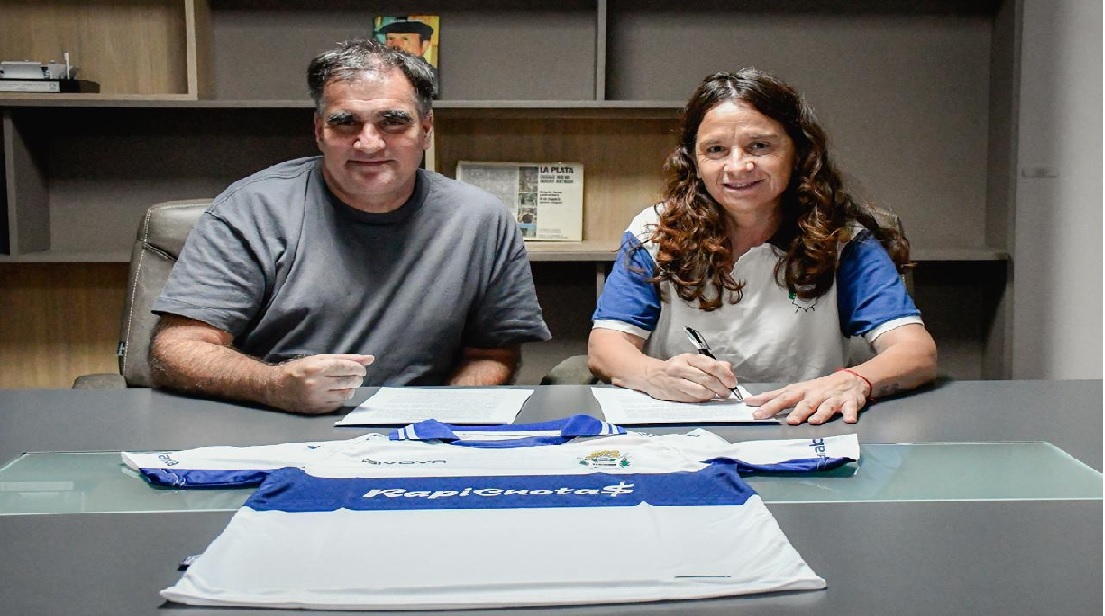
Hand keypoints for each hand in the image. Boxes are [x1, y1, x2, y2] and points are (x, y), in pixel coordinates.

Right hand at [268, 354, 373, 413]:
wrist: (275, 387)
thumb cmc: (298, 370)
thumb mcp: (319, 359)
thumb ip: (345, 358)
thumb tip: (369, 358)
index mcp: (317, 368)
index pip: (346, 367)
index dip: (358, 368)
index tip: (361, 369)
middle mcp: (317, 384)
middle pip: (349, 381)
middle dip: (357, 378)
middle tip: (355, 376)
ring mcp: (317, 398)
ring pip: (346, 394)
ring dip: (351, 388)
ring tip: (346, 383)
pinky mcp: (317, 409)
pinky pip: (338, 404)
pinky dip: (342, 397)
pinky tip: (336, 392)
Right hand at [640, 353, 737, 401]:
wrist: (651, 375)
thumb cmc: (675, 368)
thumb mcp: (692, 361)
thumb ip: (712, 364)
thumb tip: (729, 371)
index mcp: (689, 357)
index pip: (712, 366)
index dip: (726, 375)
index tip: (732, 382)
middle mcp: (682, 368)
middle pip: (708, 379)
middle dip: (722, 388)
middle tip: (727, 392)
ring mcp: (677, 382)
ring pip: (702, 391)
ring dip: (713, 394)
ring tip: (717, 395)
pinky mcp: (674, 394)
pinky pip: (694, 398)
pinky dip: (703, 398)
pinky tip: (705, 396)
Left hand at [744, 370, 869, 424]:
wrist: (851, 379)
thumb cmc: (820, 387)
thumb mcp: (798, 389)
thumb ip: (778, 397)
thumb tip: (754, 402)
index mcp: (801, 391)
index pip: (783, 397)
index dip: (769, 404)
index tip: (755, 411)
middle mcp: (816, 394)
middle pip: (804, 403)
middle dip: (796, 412)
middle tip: (789, 421)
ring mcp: (833, 398)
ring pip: (826, 406)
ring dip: (820, 414)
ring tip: (813, 421)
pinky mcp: (850, 402)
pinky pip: (850, 408)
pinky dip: (850, 413)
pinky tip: (848, 420)